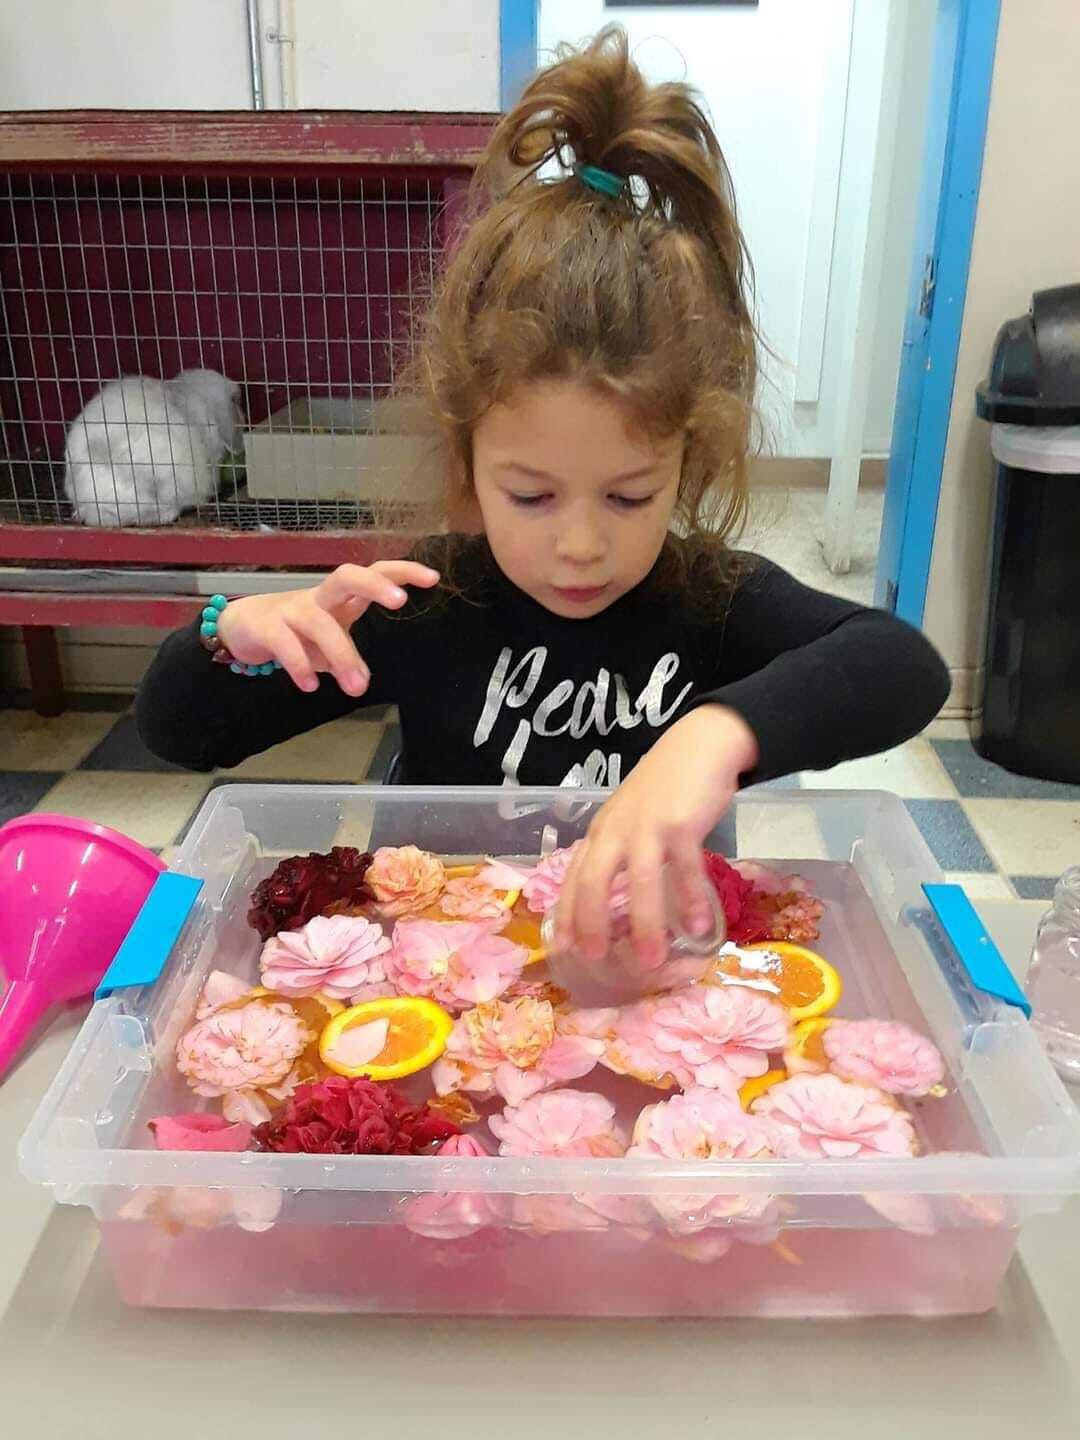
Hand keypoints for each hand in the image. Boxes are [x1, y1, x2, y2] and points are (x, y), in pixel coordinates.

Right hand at [215, 560, 439, 696]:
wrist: (241, 627)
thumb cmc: (296, 632)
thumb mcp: (328, 643)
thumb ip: (348, 659)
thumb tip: (363, 682)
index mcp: (340, 598)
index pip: (374, 573)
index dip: (402, 571)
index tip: (433, 578)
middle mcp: (319, 598)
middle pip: (346, 577)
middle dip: (374, 584)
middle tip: (400, 602)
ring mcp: (291, 610)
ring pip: (319, 623)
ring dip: (341, 654)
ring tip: (357, 688)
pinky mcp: (266, 627)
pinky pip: (285, 643)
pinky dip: (299, 665)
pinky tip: (311, 685)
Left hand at [554, 706, 758, 968]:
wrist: (699, 745)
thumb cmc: (665, 787)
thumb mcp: (630, 817)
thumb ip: (620, 850)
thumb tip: (617, 897)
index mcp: (602, 831)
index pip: (574, 877)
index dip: (567, 913)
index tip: (564, 948)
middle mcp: (616, 830)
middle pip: (594, 881)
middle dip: (592, 924)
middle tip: (597, 960)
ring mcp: (647, 826)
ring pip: (639, 881)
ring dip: (644, 925)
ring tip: (651, 960)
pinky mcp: (680, 824)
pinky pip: (684, 869)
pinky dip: (691, 899)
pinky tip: (699, 925)